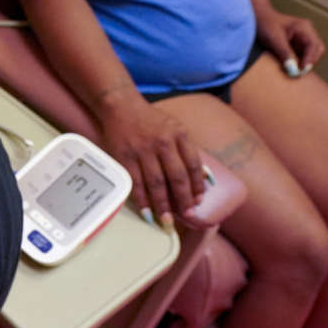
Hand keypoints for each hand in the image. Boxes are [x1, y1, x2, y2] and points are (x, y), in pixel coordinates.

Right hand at [98, 97, 205, 227]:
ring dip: (162, 204)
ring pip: (156, 183)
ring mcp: (142, 150)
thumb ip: (189, 151)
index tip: (199, 201)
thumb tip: (205, 178)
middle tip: (186, 215)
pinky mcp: (124, 156)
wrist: (122, 107)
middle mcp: (162, 142)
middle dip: (183, 199)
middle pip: (176, 177)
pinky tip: (146, 212)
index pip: (193, 164)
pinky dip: (141, 199)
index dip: (197, 185)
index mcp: (179, 134)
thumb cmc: (151, 121)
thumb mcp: (176, 129)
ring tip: (167, 220)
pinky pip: (135, 182)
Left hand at [256, 11, 325, 77]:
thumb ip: (285, 54)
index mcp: (304, 27)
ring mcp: (304, 38)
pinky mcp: (298, 44)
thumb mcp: (274, 40)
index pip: (314, 45)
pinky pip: (304, 55)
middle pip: (317, 50)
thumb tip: (294, 70)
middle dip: (310, 62)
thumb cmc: (266, 25)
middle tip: (298, 73)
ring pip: (312, 54)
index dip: (310, 59)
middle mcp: (307, 32)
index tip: (302, 70)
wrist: (258, 19)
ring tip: (292, 70)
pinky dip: (299, 62)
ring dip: (304, 63)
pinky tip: (289, 66)